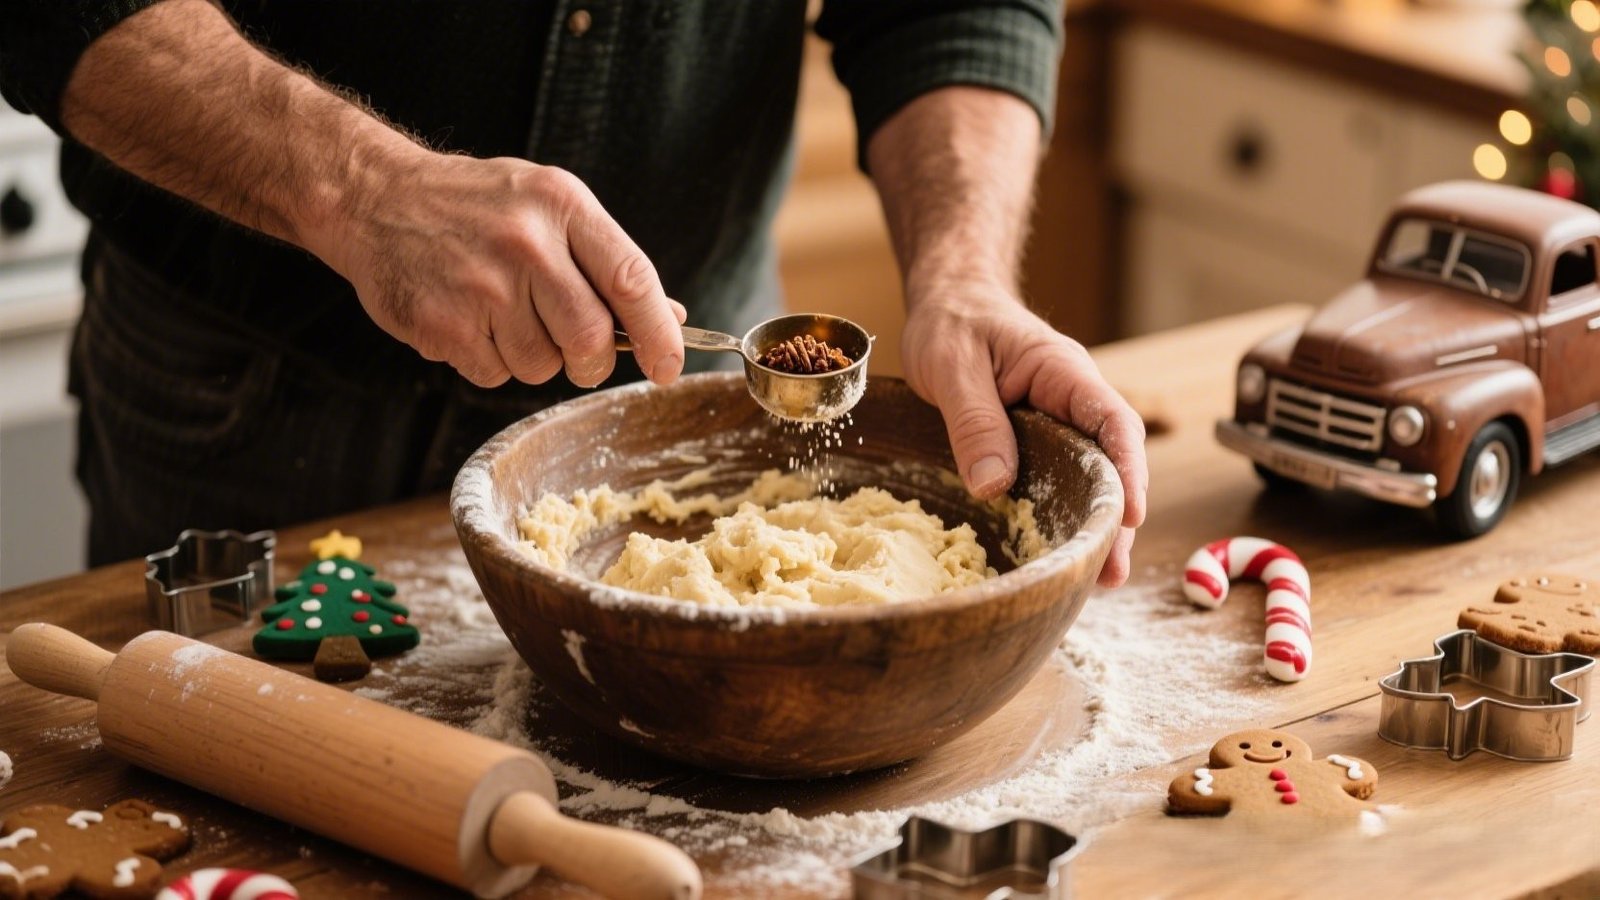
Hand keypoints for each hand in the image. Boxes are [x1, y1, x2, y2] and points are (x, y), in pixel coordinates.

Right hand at [311, 151, 684, 388]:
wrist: (374, 198)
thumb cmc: (476, 206)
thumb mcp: (550, 205)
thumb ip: (608, 259)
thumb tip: (669, 317)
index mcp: (562, 206)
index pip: (632, 280)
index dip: (659, 333)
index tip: (668, 366)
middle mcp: (526, 244)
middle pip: (590, 338)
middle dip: (591, 361)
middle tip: (577, 353)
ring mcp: (482, 286)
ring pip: (542, 366)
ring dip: (534, 358)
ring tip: (502, 313)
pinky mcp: (444, 324)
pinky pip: (494, 376)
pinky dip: (491, 363)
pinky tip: (469, 321)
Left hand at [901, 281, 1148, 586]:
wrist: (947, 303)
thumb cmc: (952, 323)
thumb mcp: (952, 365)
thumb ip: (974, 421)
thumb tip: (994, 485)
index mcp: (1062, 372)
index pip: (1112, 421)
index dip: (1127, 470)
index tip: (1129, 515)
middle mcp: (1072, 401)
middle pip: (1109, 462)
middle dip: (1115, 518)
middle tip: (1111, 573)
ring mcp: (1058, 424)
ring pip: (1088, 478)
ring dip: (1092, 525)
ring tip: (1097, 581)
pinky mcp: (1038, 444)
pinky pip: (1058, 481)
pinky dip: (1062, 516)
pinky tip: (1060, 556)